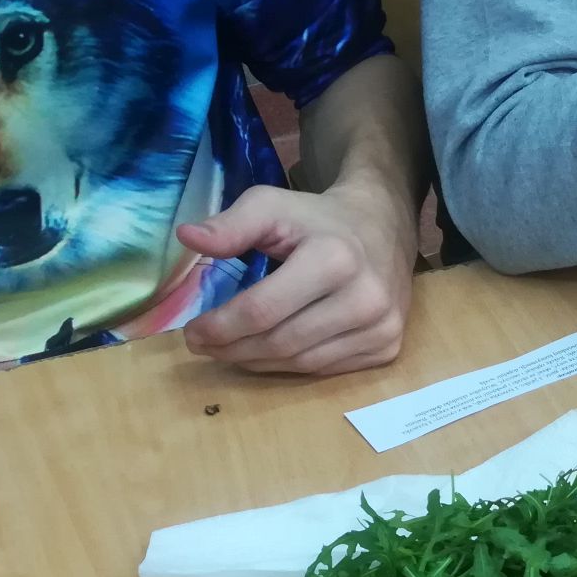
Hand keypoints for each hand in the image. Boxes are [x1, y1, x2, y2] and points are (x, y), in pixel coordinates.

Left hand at [178, 181, 417, 375]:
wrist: (384, 227)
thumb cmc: (319, 219)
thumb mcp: (272, 207)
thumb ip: (231, 225)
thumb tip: (187, 237)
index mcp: (334, 259)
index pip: (264, 309)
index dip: (221, 326)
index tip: (192, 331)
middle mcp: (365, 298)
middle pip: (281, 342)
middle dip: (233, 348)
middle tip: (203, 345)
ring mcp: (381, 328)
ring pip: (301, 363)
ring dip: (257, 362)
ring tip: (230, 350)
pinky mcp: (388, 348)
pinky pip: (325, 369)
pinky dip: (290, 366)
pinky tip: (269, 352)